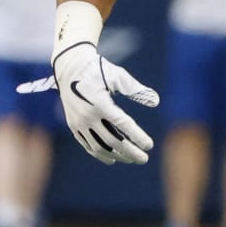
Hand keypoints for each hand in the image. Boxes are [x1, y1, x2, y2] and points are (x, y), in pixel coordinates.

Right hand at [31, 42, 158, 164]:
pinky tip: (112, 159)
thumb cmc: (97, 69)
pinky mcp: (73, 125)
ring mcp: (79, 123)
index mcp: (100, 103)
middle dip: (130, 152)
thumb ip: (136, 90)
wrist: (70, 67)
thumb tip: (156, 101)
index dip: (137, 136)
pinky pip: (87, 145)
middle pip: (113, 141)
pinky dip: (100, 154)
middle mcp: (88, 116)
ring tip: (131, 159)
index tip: (149, 145)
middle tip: (144, 159)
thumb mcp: (118, 76)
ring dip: (117, 155)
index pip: (123, 125)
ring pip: (99, 147)